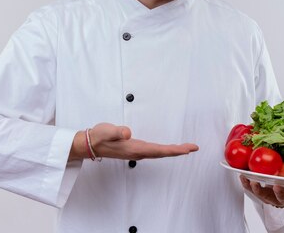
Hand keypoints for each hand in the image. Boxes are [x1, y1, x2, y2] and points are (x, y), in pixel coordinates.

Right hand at [69, 122, 198, 160]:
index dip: (175, 150)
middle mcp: (138, 152)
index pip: (159, 150)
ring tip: (185, 148)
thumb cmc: (98, 136)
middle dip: (179, 151)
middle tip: (194, 147)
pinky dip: (164, 150)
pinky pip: (154, 151)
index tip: (188, 149)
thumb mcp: (106, 131)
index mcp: (135, 148)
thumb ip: (117, 132)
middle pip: (163, 153)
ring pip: (159, 153)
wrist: (89, 144)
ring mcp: (136, 152)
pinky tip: (167, 148)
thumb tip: (127, 133)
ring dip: (173, 151)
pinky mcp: (134, 149)